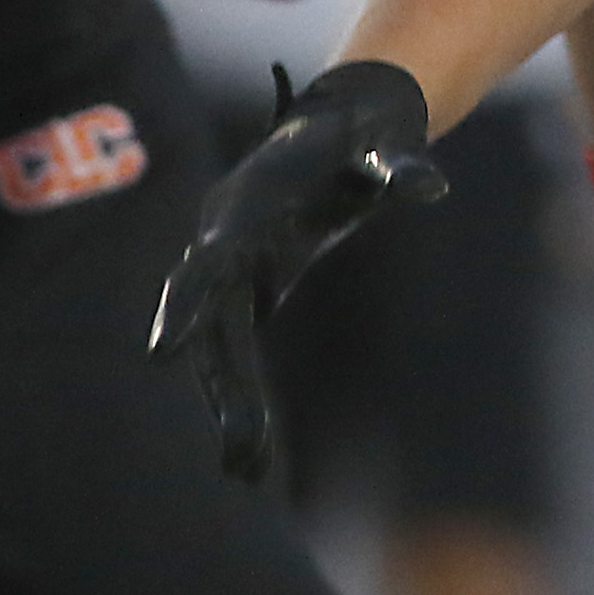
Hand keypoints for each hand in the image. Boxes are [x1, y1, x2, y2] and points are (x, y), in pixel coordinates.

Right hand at [152, 60, 450, 481]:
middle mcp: (228, 237)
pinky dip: (242, 396)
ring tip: (247, 471)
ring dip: (231, 403)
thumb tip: (432, 187)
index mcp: (250, 201)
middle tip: (244, 455)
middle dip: (224, 386)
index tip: (161, 354)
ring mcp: (235, 265)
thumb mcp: (387, 146)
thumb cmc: (366, 133)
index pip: (212, 258)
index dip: (188, 302)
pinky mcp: (252, 287)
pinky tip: (252, 456)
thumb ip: (400, 167)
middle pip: (214, 320)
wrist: (345, 124)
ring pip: (220, 343)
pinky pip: (236, 348)